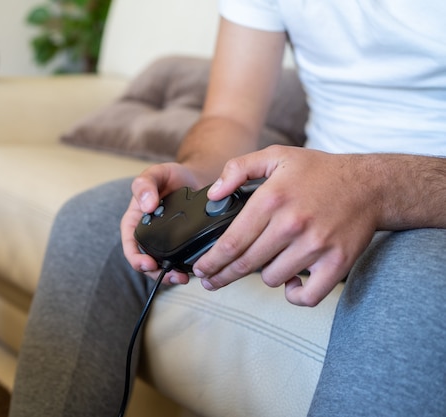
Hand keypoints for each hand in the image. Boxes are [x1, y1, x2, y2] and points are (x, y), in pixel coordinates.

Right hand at [121, 162, 202, 284]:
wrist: (194, 178)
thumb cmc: (170, 176)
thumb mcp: (155, 173)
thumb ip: (145, 185)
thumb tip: (146, 206)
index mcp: (135, 221)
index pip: (130, 246)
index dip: (136, 259)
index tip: (148, 264)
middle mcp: (148, 235)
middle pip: (147, 262)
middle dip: (157, 274)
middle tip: (173, 276)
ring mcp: (164, 242)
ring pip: (163, 265)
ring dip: (171, 275)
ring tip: (184, 277)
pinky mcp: (181, 245)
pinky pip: (180, 260)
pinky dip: (185, 267)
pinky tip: (194, 268)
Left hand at [193, 145, 378, 305]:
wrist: (369, 184)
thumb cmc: (319, 171)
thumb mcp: (276, 155)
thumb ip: (238, 168)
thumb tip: (213, 194)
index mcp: (272, 199)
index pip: (231, 242)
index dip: (210, 262)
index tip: (200, 270)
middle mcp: (291, 224)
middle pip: (245, 265)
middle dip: (222, 277)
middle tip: (212, 281)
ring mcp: (315, 245)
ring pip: (272, 279)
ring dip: (263, 275)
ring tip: (264, 264)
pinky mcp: (337, 263)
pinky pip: (307, 295)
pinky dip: (294, 295)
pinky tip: (290, 283)